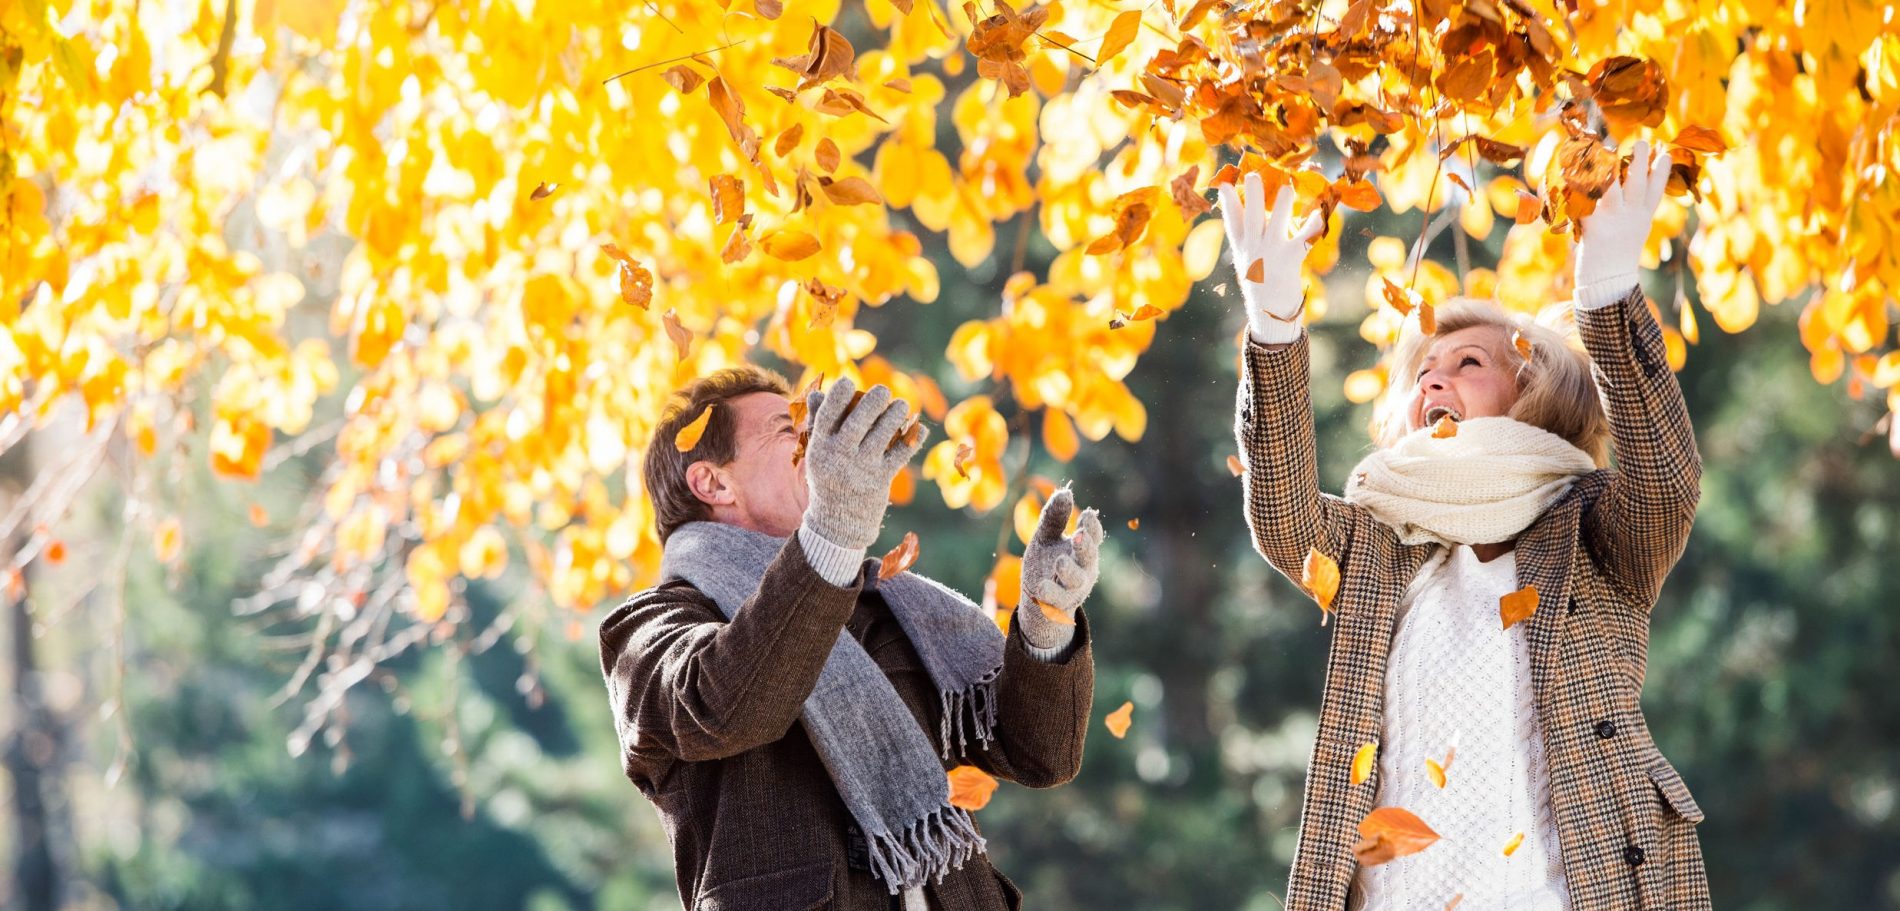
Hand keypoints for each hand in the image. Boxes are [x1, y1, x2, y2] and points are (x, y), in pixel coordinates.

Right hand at [800, 378, 928, 549]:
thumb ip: (817, 424)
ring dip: (895, 416)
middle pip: (858, 422)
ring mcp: (861, 469)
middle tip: (884, 390)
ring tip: (902, 405)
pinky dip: (912, 440)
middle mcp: (839, 457)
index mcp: (820, 447)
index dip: (838, 396)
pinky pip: (900, 455)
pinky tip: (920, 429)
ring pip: (881, 435)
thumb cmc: (828, 479)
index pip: (827, 416)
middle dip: (873, 402)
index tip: (848, 382)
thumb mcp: (816, 454)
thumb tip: (819, 392)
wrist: (838, 524)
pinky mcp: (880, 480)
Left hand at [1015, 487, 1104, 651]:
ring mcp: (1072, 588)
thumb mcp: (1045, 537)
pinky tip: (1040, 587)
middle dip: (1086, 547)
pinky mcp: (1058, 604)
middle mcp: (1083, 568)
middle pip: (1089, 557)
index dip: (1092, 526)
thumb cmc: (1044, 563)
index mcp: (1082, 549)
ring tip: (1060, 562)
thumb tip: (1065, 491)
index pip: (1093, 536)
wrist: (1036, 599)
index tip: (1087, 515)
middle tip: (1079, 536)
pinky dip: (1050, 593)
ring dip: (1069, 570)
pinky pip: (1056, 599)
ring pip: (1076, 580)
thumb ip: (1053, 517)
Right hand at [1217, 171, 1326, 344]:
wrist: (1270, 313)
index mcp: (1241, 248)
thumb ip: (1246, 238)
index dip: (1227, 201)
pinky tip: (1318, 214)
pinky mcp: (1288, 260)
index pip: (1231, 220)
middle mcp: (1253, 248)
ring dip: (1282, 203)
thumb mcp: (1246, 260)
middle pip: (1251, 215)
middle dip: (1252, 194)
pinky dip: (1311, 225)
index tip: (1224, 183)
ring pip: (1275, 222)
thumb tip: (1249, 215)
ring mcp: (1270, 254)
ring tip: (1287, 187)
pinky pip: (1302, 238)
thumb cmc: (1261, 283)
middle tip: (1254, 175)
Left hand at [1574, 139, 1671, 310]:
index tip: (1666, 152)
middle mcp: (1631, 216)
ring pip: (1614, 187)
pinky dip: (1581, 185)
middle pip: (1638, 183)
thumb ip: (1633, 211)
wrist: (1606, 282)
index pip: (1657, 190)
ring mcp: (1612, 220)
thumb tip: (1627, 185)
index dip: (1662, 171)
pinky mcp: (1593, 226)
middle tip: (1643, 141)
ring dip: (1612, 166)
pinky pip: (1586, 200)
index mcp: (1643, 218)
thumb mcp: (1633, 231)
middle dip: (1641, 161)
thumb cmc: (1617, 256)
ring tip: (1610, 149)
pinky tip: (1575, 171)